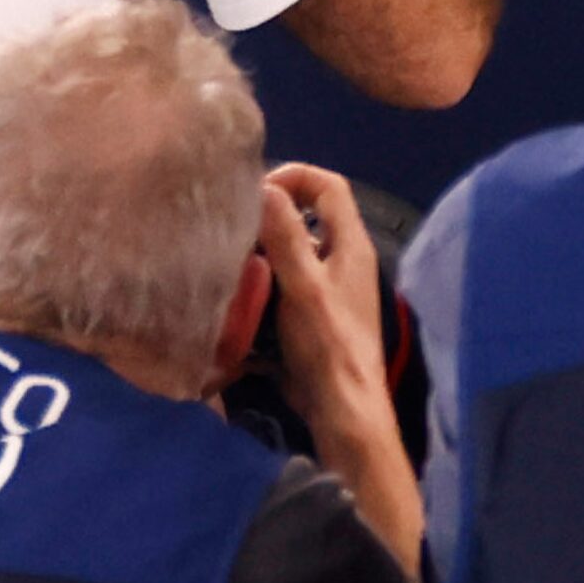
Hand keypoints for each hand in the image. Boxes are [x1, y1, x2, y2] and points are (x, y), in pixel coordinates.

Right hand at [254, 165, 391, 438]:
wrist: (342, 406)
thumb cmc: (326, 343)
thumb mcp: (302, 285)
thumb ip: (285, 236)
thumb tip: (265, 187)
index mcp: (351, 243)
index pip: (328, 185)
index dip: (295, 176)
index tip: (257, 192)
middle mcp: (345, 258)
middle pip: (311, 214)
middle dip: (274, 212)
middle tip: (237, 223)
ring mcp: (332, 286)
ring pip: (297, 248)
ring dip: (267, 246)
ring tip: (232, 253)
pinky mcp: (317, 312)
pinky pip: (290, 279)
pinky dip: (267, 276)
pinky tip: (241, 289)